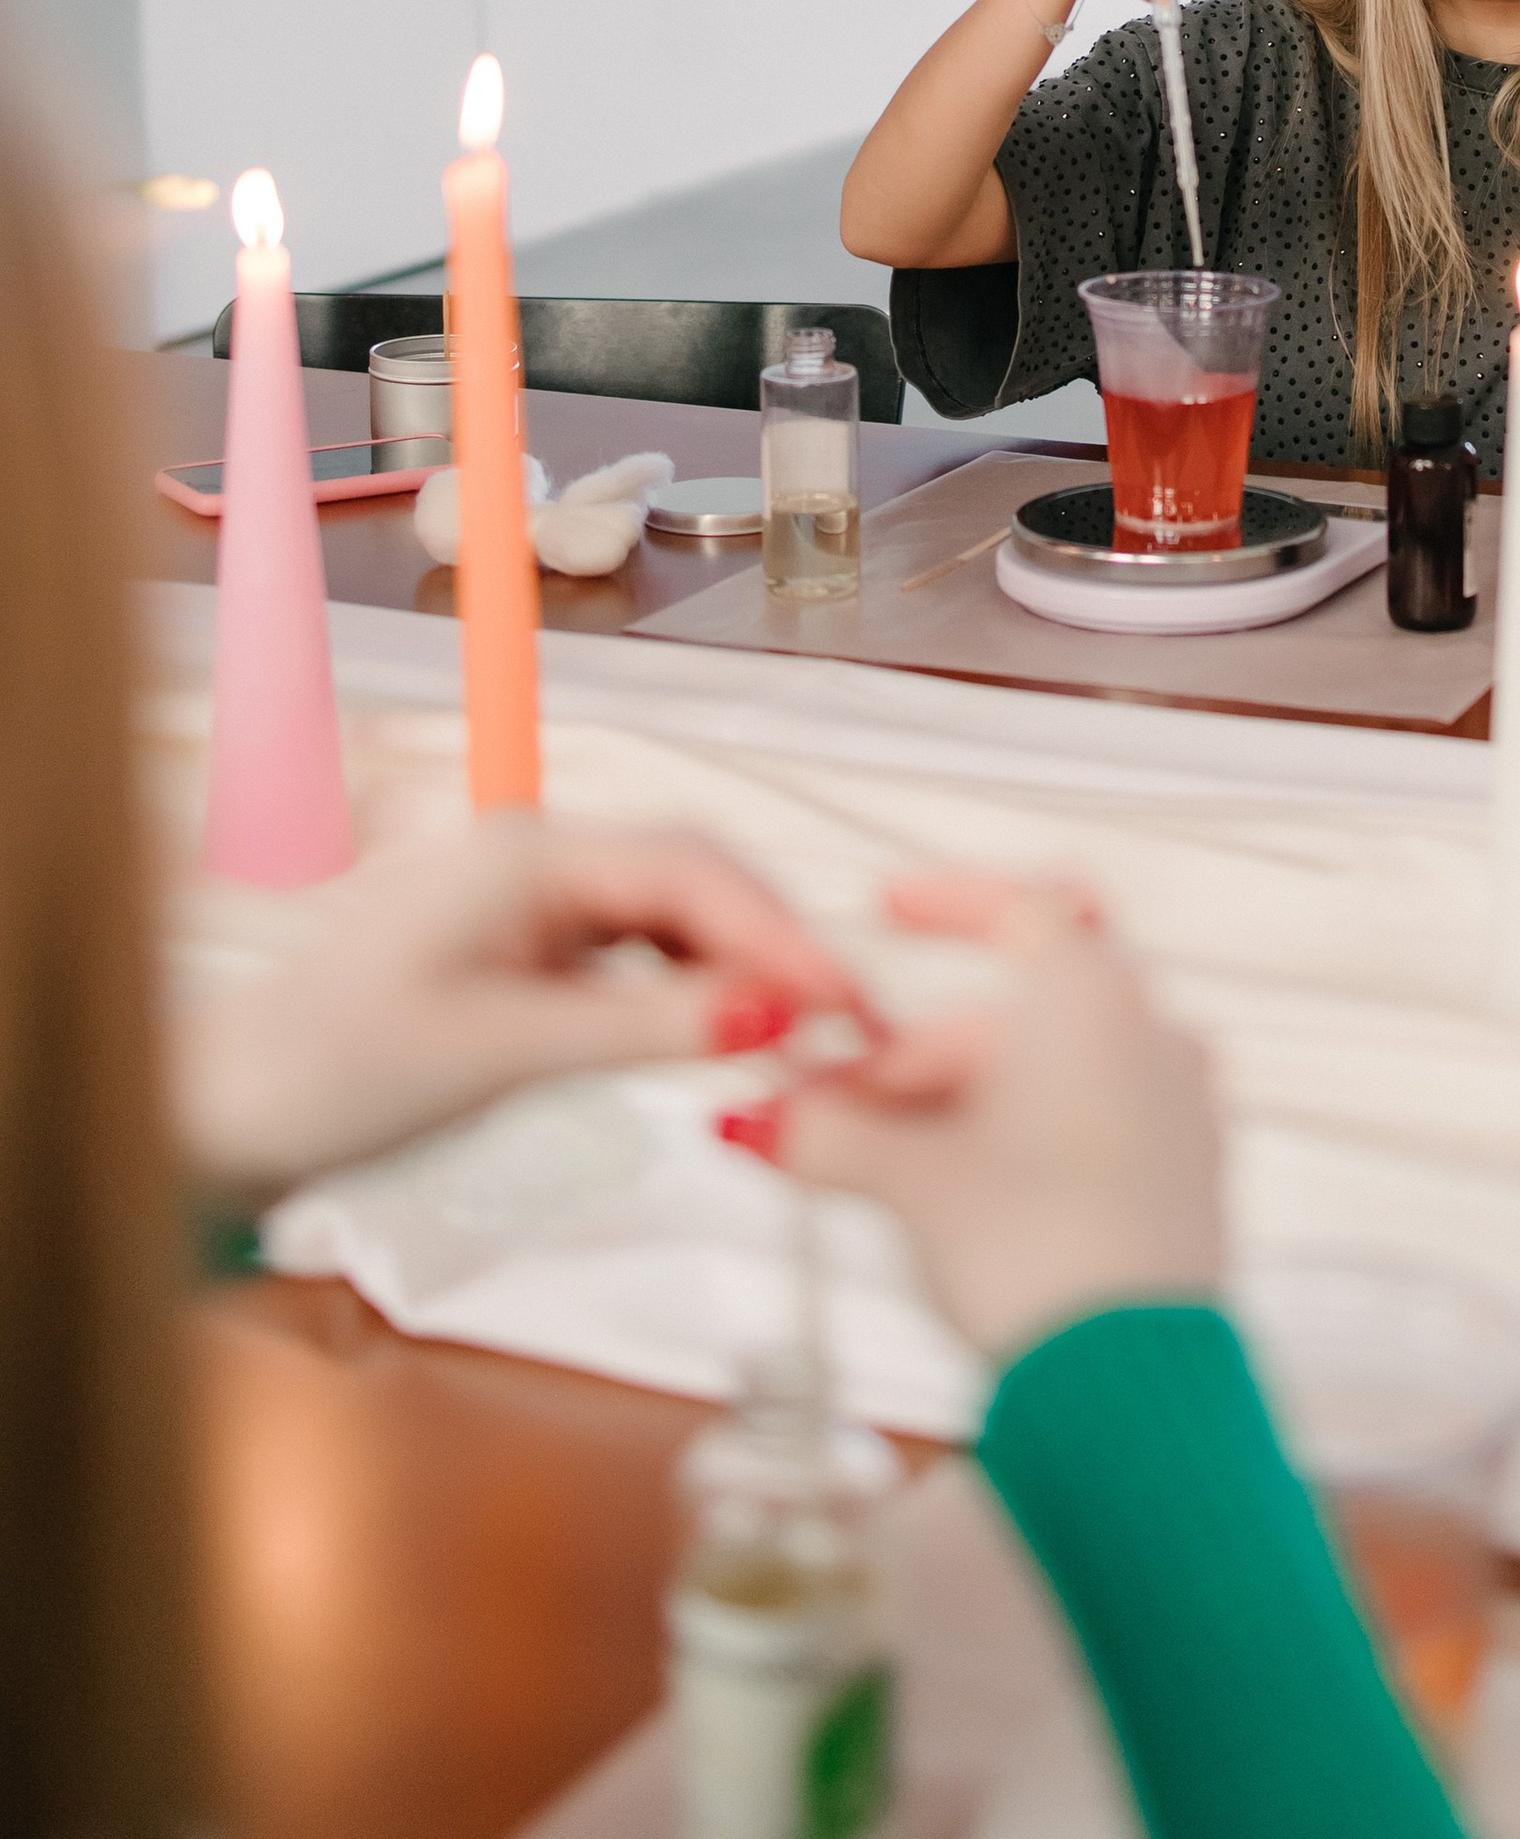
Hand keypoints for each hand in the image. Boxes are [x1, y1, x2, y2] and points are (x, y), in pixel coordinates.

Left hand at [173, 816, 868, 1201]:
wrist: (219, 1115)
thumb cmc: (332, 1072)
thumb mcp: (499, 1054)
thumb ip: (643, 1029)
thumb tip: (774, 1014)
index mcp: (528, 853)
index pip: (692, 870)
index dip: (780, 933)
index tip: (848, 1002)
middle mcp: (537, 857)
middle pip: (695, 877)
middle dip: (776, 944)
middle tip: (850, 1027)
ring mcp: (528, 902)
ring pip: (671, 913)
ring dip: (739, 966)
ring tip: (805, 1037)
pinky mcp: (520, 950)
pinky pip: (633, 951)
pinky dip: (688, 987)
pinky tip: (722, 1032)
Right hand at [737, 870, 1221, 1363]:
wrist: (1130, 1388)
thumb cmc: (1038, 1254)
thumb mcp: (909, 1181)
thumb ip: (827, 1131)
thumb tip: (761, 1118)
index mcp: (1095, 994)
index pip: (1019, 906)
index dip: (946, 903)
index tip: (889, 909)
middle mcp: (1154, 1034)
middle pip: (1010, 1017)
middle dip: (911, 1062)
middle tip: (828, 1114)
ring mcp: (1182, 1110)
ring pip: (1046, 1078)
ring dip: (955, 1110)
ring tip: (876, 1171)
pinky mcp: (1187, 1183)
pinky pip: (1088, 1128)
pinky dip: (1016, 1142)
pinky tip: (957, 1200)